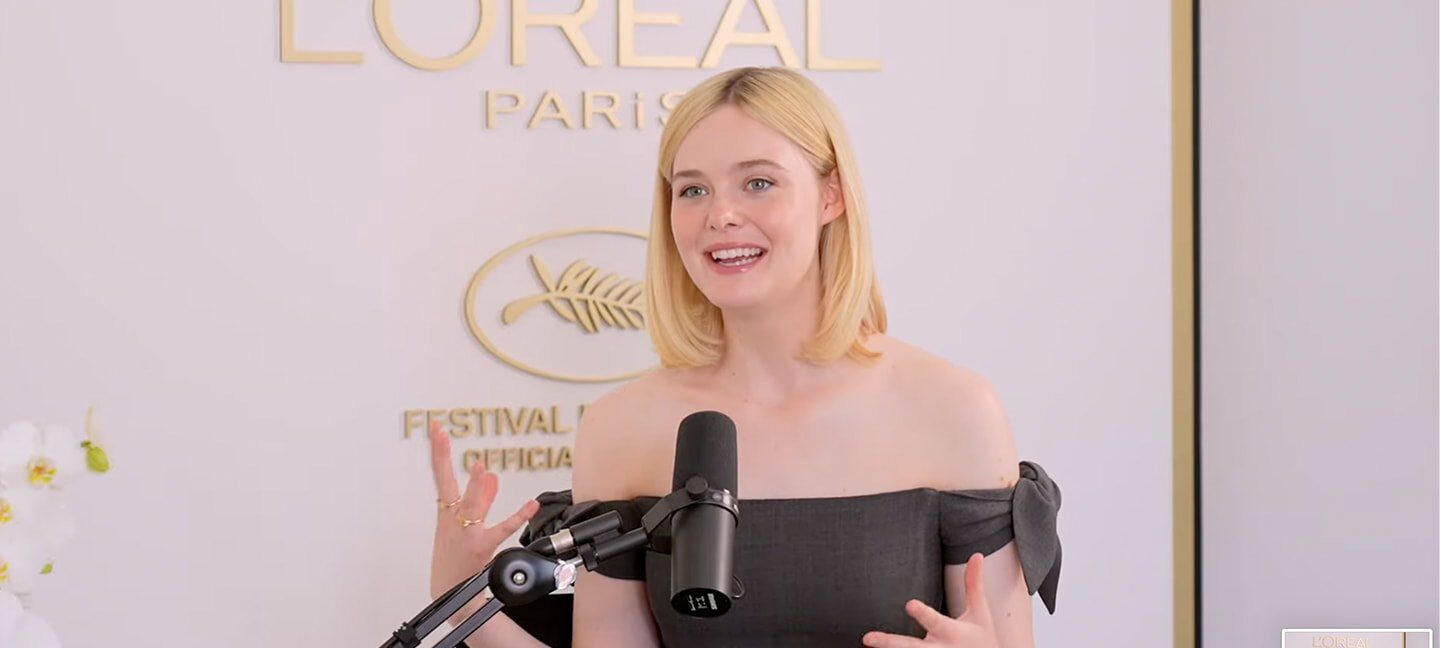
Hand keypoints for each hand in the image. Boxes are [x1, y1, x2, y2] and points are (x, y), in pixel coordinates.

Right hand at [427, 420, 539, 620]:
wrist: (451, 594)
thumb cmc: (455, 558)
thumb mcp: (461, 526)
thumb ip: (480, 499)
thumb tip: (490, 475)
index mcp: (446, 514)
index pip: (440, 476)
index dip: (439, 451)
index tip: (437, 429)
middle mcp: (452, 521)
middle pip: (447, 484)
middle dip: (443, 458)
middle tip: (442, 435)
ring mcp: (465, 534)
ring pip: (470, 506)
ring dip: (475, 487)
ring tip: (481, 468)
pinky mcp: (480, 548)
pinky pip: (502, 530)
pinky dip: (518, 517)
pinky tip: (530, 505)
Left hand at [861, 552, 999, 647]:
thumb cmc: (982, 638)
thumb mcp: (980, 612)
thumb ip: (973, 584)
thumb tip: (976, 554)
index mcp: (953, 633)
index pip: (935, 622)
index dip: (923, 614)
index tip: (910, 604)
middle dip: (890, 644)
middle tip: (868, 638)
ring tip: (866, 644)